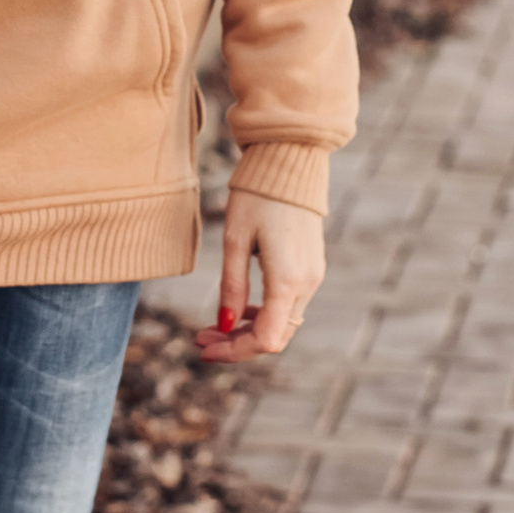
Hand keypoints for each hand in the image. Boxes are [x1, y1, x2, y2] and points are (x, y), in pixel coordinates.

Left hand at [199, 189, 324, 360]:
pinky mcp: (310, 267)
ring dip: (248, 330)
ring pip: (282, 323)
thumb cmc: (258, 196)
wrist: (290, 161)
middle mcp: (307, 284)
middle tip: (201, 338)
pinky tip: (238, 308)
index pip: (265, 339)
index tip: (203, 348)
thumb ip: (231, 286)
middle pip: (275, 336)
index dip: (234, 351)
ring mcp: (312, 276)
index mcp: (288, 280)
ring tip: (213, 326)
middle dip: (237, 344)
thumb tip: (224, 325)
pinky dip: (263, 313)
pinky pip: (288, 304)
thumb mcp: (236, 240)